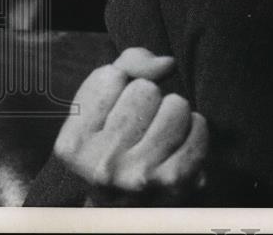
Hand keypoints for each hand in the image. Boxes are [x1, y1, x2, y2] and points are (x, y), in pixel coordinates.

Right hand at [53, 47, 207, 204]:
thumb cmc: (116, 144)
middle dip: (148, 99)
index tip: (115, 110)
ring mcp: (139, 175)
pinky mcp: (175, 181)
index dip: (120, 85)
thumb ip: (127, 67)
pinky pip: (199, 125)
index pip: (111, 76)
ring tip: (160, 135)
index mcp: (73, 145)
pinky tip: (179, 145)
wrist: (129, 209)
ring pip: (176, 104)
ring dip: (174, 113)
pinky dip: (195, 128)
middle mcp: (102, 164)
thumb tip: (166, 64)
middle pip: (146, 89)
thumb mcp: (100, 107)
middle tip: (140, 127)